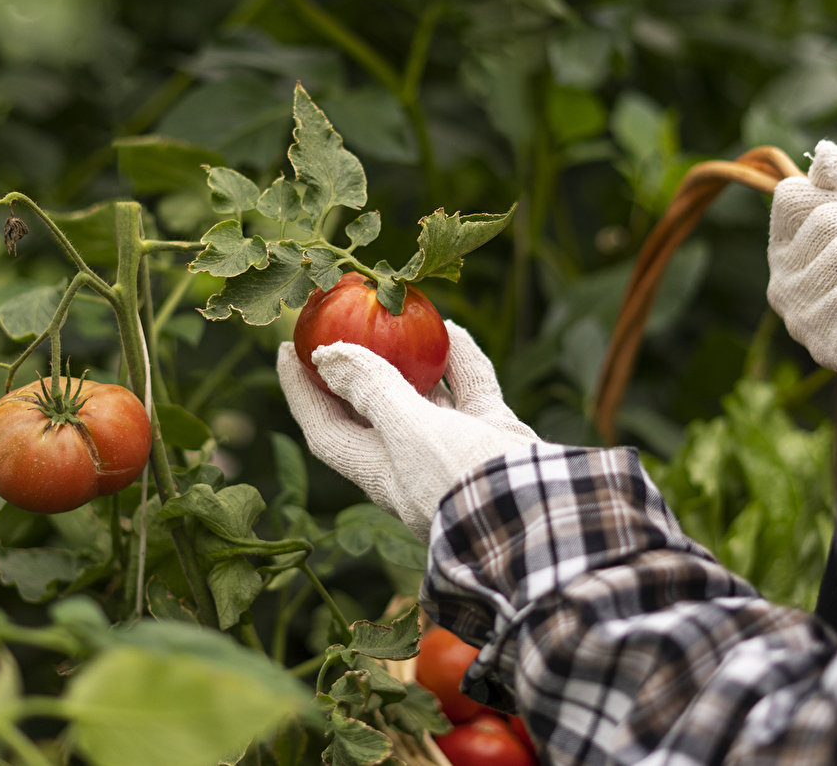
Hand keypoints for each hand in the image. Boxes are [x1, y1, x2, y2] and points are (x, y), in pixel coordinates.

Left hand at [277, 321, 537, 538]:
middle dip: (355, 368)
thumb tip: (326, 356)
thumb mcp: (411, 433)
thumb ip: (372, 390)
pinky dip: (460, 360)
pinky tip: (453, 329)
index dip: (302, 392)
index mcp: (381, 473)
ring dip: (410, 359)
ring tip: (397, 317)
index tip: (287, 350)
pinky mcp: (495, 438)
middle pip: (372, 409)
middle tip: (339, 322)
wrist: (549, 519)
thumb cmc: (466, 481)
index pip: (326, 429)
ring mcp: (457, 450)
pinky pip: (471, 391)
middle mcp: (414, 463)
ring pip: (425, 396)